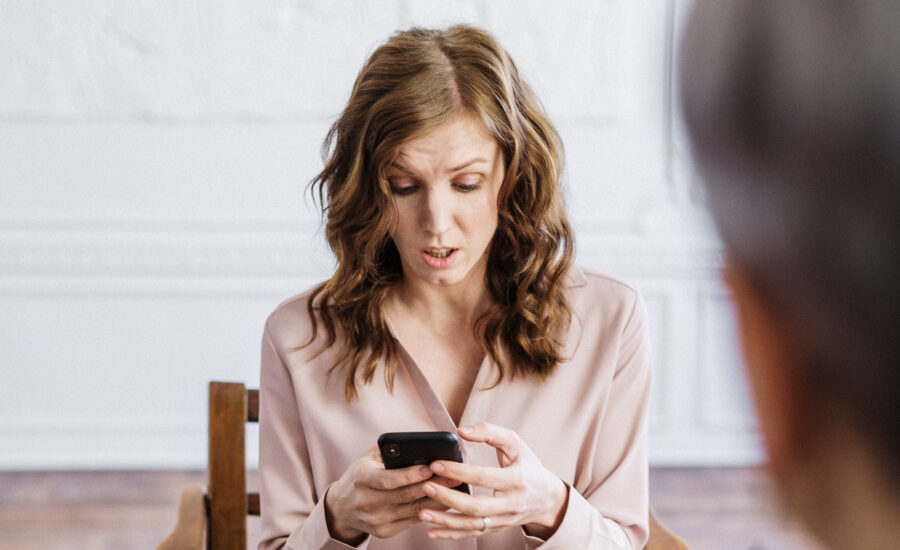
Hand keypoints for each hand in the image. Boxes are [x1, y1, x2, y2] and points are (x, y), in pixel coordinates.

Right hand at [323, 446, 458, 543]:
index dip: (410, 474)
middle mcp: (366, 502)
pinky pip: (411, 521)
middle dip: (431, 486)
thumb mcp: (367, 459)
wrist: (341, 507)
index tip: (431, 467)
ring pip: (412, 510)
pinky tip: (444, 502)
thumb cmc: (360, 476)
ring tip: (454, 489)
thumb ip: (388, 450)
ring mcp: (375, 520)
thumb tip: (418, 444)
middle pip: (404, 496)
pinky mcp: (383, 531)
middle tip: (453, 476)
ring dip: (436, 500)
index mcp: (361, 479)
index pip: (388, 479)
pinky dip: (429, 511)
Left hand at [417, 423, 568, 539]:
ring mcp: (504, 520)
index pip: (483, 477)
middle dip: (448, 498)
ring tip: (422, 512)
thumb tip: (461, 431)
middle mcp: (511, 503)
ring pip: (473, 525)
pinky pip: (472, 533)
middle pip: (476, 506)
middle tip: (426, 486)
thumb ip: (489, 432)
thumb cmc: (528, 466)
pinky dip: (451, 534)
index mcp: (516, 480)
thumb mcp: (515, 443)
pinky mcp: (496, 528)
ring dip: (445, 521)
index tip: (437, 464)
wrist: (547, 498)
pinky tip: (431, 530)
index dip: (459, 472)